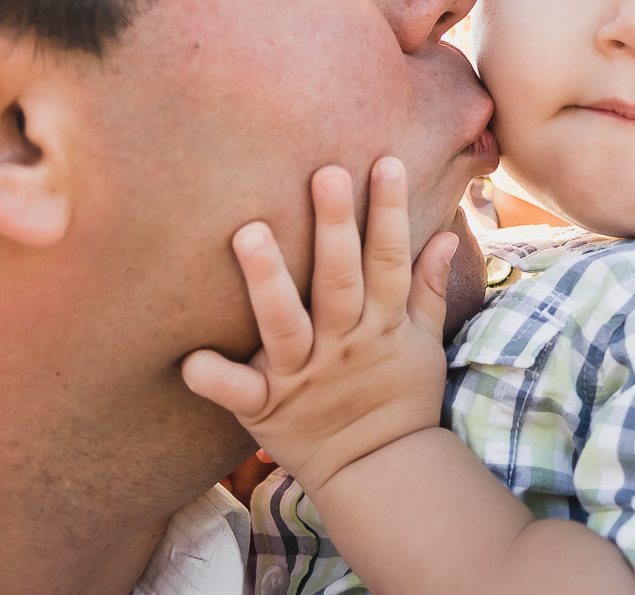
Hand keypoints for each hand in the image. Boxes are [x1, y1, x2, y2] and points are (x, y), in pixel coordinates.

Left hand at [182, 157, 460, 493]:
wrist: (379, 472)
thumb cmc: (400, 397)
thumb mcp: (425, 343)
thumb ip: (428, 286)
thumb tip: (444, 232)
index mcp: (382, 326)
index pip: (389, 260)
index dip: (388, 212)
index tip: (384, 162)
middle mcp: (343, 346)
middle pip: (339, 280)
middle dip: (334, 226)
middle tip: (323, 172)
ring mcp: (304, 377)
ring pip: (286, 324)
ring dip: (267, 280)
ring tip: (249, 231)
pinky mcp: (269, 410)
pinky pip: (239, 394)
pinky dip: (216, 378)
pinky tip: (190, 358)